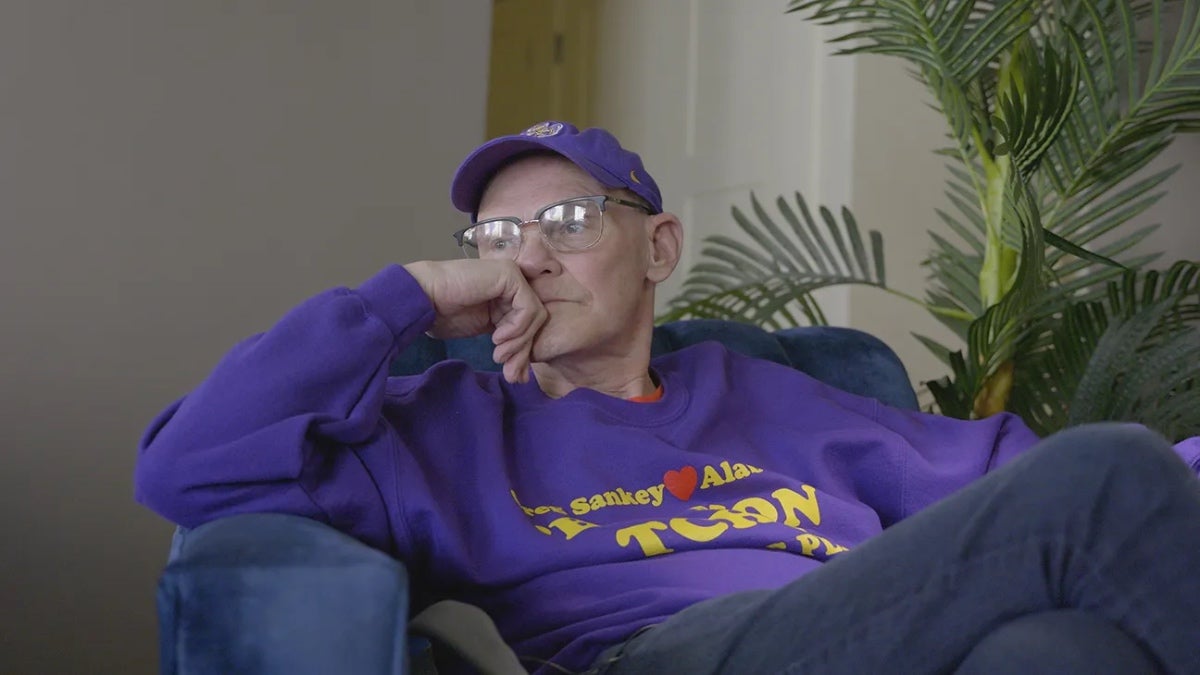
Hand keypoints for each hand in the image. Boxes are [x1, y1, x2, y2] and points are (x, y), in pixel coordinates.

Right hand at [403, 260, 546, 382]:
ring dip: (519, 342)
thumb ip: (507, 345)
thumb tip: (521, 375)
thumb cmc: (445, 314)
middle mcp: (514, 285)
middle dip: (523, 352)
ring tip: (499, 354)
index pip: (529, 325)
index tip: (511, 374)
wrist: (424, 298)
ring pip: (536, 316)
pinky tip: (497, 337)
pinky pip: (529, 308)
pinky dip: (517, 327)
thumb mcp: (485, 332)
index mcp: (508, 297)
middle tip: (510, 372)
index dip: (522, 352)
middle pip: (536, 322)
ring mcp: (513, 277)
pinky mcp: (510, 275)